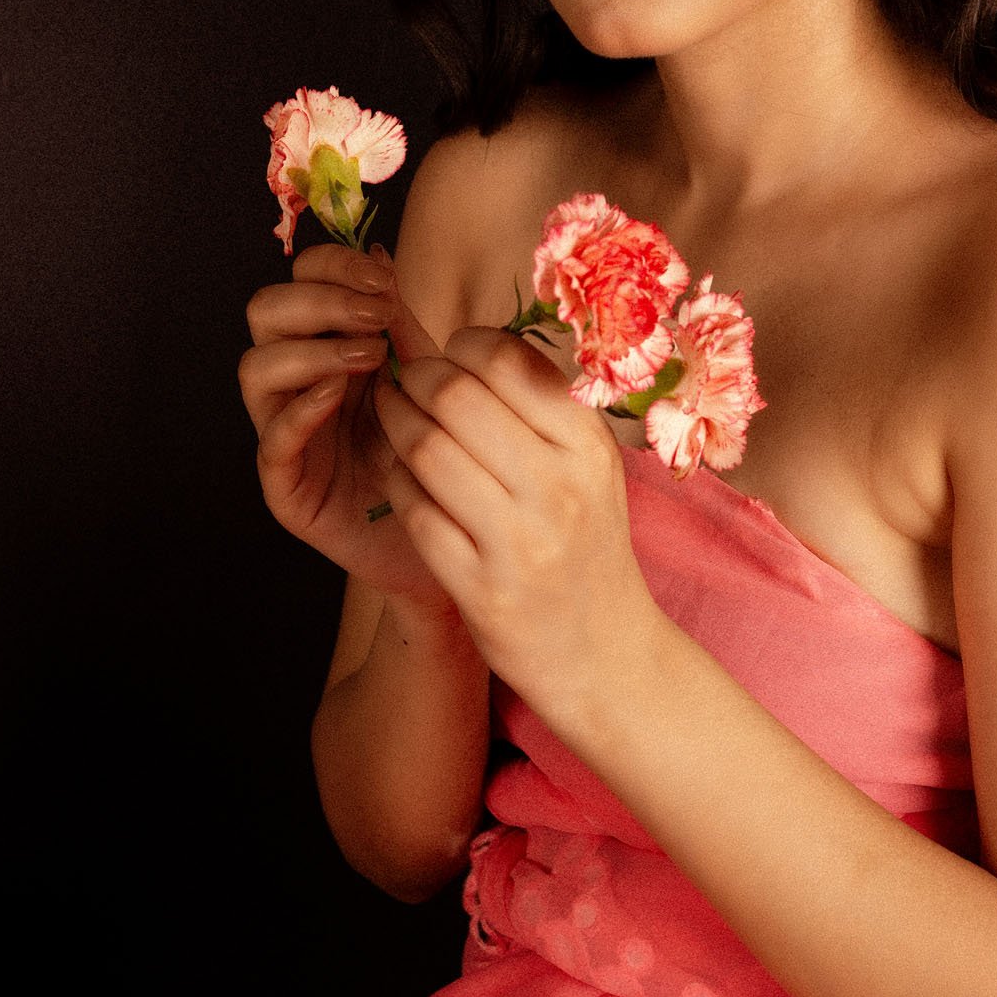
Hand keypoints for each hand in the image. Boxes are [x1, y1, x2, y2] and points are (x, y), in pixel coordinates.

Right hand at [239, 243, 457, 609]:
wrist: (450, 537)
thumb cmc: (436, 452)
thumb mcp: (424, 377)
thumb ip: (399, 321)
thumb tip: (380, 251)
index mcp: (326, 343)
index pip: (299, 280)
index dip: (333, 267)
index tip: (385, 280)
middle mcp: (296, 380)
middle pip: (264, 311)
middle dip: (320, 300)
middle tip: (377, 317)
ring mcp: (284, 432)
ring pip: (254, 368)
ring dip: (312, 348)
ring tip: (369, 358)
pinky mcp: (285, 486)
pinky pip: (271, 440)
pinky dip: (301, 408)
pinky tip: (340, 394)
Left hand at [374, 325, 661, 729]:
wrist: (605, 653)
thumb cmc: (586, 541)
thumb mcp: (588, 466)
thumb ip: (540, 406)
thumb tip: (470, 343)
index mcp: (587, 444)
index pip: (506, 359)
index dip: (461, 345)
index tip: (448, 353)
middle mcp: (559, 487)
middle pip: (456, 396)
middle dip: (415, 378)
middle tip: (404, 380)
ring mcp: (519, 542)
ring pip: (426, 450)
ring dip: (394, 424)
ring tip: (390, 417)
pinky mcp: (481, 588)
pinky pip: (415, 512)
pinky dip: (395, 483)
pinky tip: (399, 476)